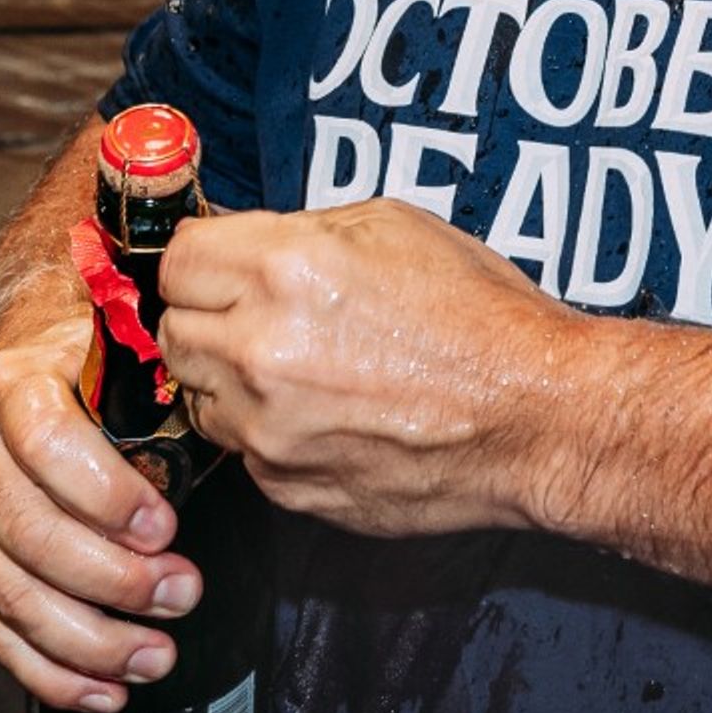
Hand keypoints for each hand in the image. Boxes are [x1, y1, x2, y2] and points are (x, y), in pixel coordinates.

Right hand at [0, 297, 210, 711]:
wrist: (24, 365)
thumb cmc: (91, 367)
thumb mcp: (122, 358)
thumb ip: (157, 397)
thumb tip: (228, 442)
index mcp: (10, 388)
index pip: (49, 445)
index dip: (107, 495)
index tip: (166, 528)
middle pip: (30, 535)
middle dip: (112, 580)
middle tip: (182, 596)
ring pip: (12, 595)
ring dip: (90, 641)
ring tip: (156, 658)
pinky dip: (51, 672)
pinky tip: (104, 691)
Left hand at [157, 201, 581, 536]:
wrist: (538, 417)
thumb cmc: (480, 315)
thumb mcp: (392, 227)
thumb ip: (298, 234)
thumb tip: (240, 247)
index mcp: (284, 269)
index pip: (176, 261)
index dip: (201, 261)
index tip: (220, 268)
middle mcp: (260, 349)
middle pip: (174, 330)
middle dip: (209, 318)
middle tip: (261, 318)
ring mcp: (267, 428)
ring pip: (198, 397)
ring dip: (230, 380)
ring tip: (301, 370)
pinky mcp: (283, 485)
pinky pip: (241, 450)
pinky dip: (268, 432)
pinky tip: (327, 416)